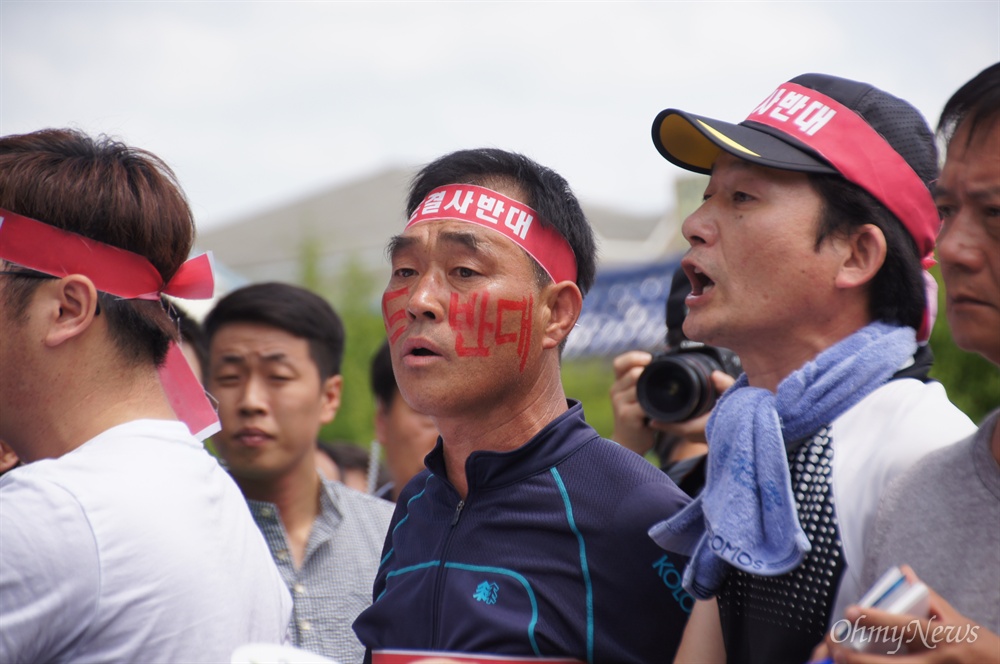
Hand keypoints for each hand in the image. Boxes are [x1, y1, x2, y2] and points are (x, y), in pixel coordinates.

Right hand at [610, 352, 734, 456]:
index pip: (620, 363)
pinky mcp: (626, 416)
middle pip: (633, 372)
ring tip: (664, 398)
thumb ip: (645, 382)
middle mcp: (616, 390)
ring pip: (639, 387)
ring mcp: (619, 403)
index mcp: (619, 383)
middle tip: (664, 382)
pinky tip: (662, 410)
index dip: (634, 358)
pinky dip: (655, 406)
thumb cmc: (638, 417)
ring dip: (654, 391)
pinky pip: (643, 405)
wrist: (628, 444)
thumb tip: (668, 363)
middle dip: (650, 375)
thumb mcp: (637, 396)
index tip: (650, 360)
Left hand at [820, 567, 998, 662]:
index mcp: (943, 638)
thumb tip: (904, 573)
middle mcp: (937, 662)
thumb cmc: (978, 646)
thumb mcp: (957, 620)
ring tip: (841, 662)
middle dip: (860, 660)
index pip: (906, 627)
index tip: (851, 611)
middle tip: (837, 649)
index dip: (877, 619)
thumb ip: (928, 598)